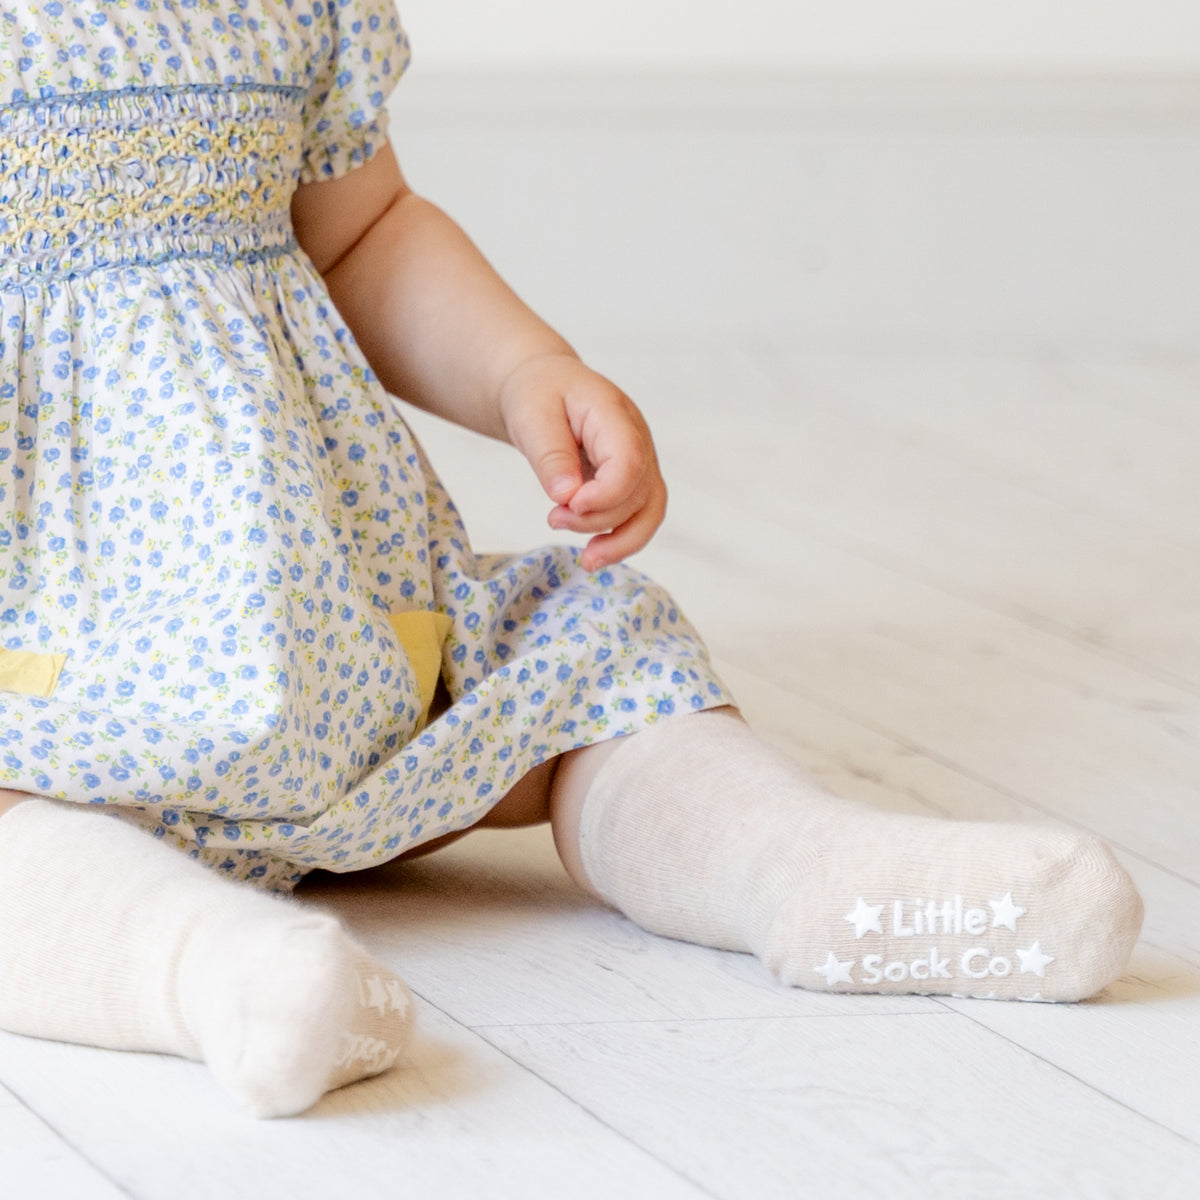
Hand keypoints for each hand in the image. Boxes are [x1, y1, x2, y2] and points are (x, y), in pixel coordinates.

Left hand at [498, 353, 666, 571]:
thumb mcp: (531, 416)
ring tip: (587, 561)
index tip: (570, 505)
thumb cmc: (538, 394)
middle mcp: (638, 438)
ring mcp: (641, 460)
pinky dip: (621, 540)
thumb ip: (550, 455)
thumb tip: (567, 497)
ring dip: (621, 542)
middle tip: (553, 519)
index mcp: (613, 414)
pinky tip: (595, 555)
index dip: (606, 494)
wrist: (544, 386)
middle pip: (638, 493)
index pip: (629, 461)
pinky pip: (640, 516)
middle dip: (597, 519)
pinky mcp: (633, 480)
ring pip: (650, 511)